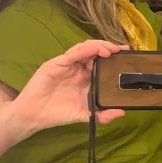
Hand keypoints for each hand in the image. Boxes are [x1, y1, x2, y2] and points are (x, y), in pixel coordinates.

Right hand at [11, 40, 128, 132]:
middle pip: (95, 51)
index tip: (127, 54)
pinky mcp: (56, 64)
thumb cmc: (58, 114)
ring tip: (111, 50)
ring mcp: (67, 64)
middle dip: (109, 47)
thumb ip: (103, 115)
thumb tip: (122, 112)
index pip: (101, 61)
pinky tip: (95, 50)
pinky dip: (85, 50)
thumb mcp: (85, 115)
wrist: (34, 116)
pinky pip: (72, 54)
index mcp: (85, 77)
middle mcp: (77, 68)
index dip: (114, 56)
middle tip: (121, 50)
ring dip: (99, 46)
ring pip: (85, 48)